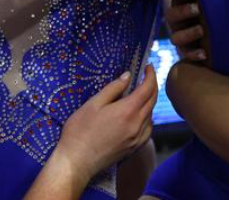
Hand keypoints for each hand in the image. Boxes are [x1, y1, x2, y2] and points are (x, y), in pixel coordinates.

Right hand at [49, 66, 158, 189]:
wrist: (76, 162)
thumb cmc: (80, 131)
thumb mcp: (93, 104)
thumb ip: (113, 88)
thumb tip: (128, 76)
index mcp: (128, 111)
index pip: (147, 88)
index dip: (150, 75)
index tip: (149, 66)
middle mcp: (137, 124)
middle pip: (152, 100)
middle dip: (152, 86)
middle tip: (147, 76)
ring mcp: (137, 138)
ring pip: (151, 115)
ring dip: (149, 102)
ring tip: (141, 95)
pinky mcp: (133, 148)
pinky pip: (148, 130)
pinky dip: (147, 119)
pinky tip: (140, 117)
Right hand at [166, 0, 207, 62]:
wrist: (222, 37)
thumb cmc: (213, 11)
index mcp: (183, 2)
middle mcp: (178, 19)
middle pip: (172, 14)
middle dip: (184, 11)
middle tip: (198, 9)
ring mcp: (181, 36)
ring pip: (176, 36)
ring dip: (188, 33)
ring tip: (202, 30)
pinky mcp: (186, 52)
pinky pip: (185, 54)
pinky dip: (194, 54)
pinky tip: (204, 53)